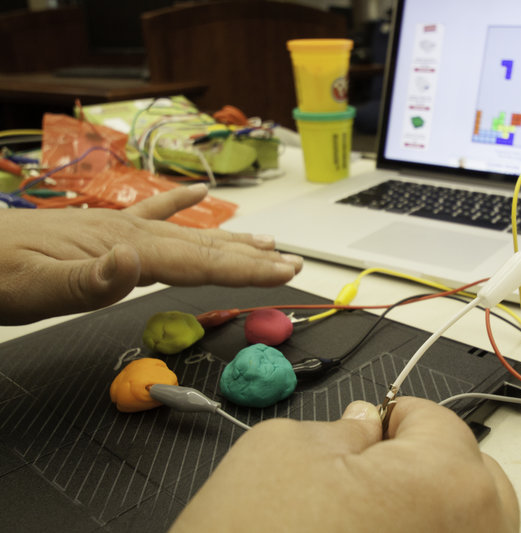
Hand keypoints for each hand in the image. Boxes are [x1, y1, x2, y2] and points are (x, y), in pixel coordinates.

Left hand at [0, 184, 302, 324]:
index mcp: (123, 248)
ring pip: (189, 234)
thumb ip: (87, 281)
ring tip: (269, 242)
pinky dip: (179, 204)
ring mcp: (118, 227)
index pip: (198, 262)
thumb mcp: (33, 289)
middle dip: (252, 257)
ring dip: (231, 240)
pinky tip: (198, 194)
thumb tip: (137, 263)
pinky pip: (152, 213)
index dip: (246, 270)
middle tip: (293, 263)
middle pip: (204, 246)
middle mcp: (129, 233)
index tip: (285, 273)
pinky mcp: (104, 228)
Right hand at [171, 397, 518, 531]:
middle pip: (473, 475)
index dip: (392, 417)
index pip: (437, 420)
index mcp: (447, 483)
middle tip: (368, 472)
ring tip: (365, 517)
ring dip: (425, 509)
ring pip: (465, 524)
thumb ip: (342, 424)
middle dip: (424, 462)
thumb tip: (365, 423)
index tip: (365, 429)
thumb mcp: (284, 450)